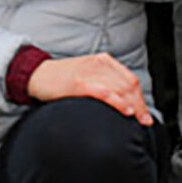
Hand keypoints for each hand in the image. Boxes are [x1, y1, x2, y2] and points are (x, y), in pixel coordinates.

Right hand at [23, 52, 152, 123]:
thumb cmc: (60, 79)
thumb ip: (103, 83)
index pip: (129, 79)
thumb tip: (122, 102)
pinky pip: (104, 92)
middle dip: (140, 104)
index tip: (145, 114)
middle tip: (145, 121)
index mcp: (102, 61)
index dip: (140, 98)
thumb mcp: (86, 74)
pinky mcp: (78, 83)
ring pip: (119, 88)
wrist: (36, 74)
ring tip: (139, 120)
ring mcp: (88, 72)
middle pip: (128, 85)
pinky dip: (117, 101)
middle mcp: (98, 64)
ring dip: (133, 106)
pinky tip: (125, 110)